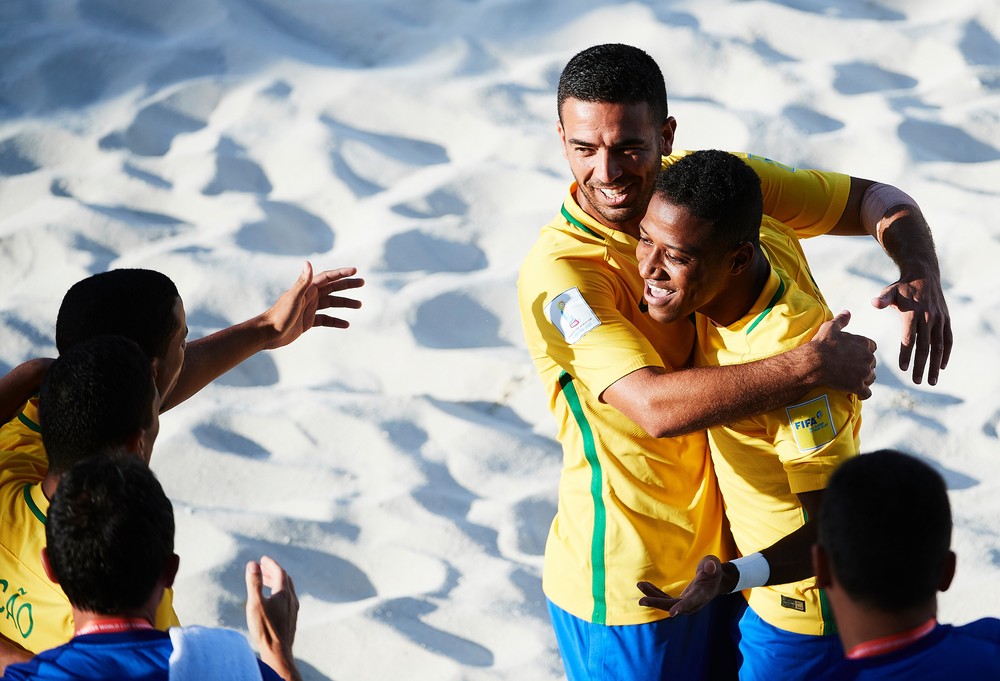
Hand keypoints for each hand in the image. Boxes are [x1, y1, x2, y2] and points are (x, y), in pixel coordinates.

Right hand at [246, 556, 300, 680]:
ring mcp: (293, 609)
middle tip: (261, 568)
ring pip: (287, 590)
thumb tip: (252, 564)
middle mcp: (292, 599)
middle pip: (284, 579)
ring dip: (276, 582)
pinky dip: (279, 592)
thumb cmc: (265, 628)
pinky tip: (271, 601)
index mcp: (284, 593)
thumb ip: (254, 583)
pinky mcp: (292, 618)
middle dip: (273, 571)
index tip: (262, 559)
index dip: (271, 563)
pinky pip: (287, 599)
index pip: (279, 572)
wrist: (278, 652)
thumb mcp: (255, 603)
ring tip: (264, 582)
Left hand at [262, 262, 363, 350]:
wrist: (268, 333)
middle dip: (347, 285)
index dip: (341, 273)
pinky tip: (346, 324)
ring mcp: (310, 309)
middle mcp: (310, 296)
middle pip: (333, 288)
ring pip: (332, 303)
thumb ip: (302, 282)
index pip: (328, 277)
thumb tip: (308, 262)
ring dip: (345, 303)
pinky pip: (326, 319)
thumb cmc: (279, 315)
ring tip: (359, 305)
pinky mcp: (309, 321)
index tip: (355, 271)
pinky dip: (336, 321)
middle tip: (362, 283)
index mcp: (308, 289)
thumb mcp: (293, 297)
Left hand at [637, 555, 727, 616]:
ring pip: (666, 603)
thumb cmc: (714, 571)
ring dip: (652, 596)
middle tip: (641, 601)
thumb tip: (709, 565)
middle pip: (672, 606)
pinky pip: (665, 599)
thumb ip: (712, 566)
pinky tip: (645, 585)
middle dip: (657, 603)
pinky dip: (655, 593)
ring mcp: (685, 604)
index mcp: (701, 594)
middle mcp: (692, 603)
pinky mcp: (680, 601)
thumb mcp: (714, 565)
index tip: (672, 613)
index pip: (690, 602)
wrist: (715, 582)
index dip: (681, 607)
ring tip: (640, 585)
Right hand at [810, 311, 876, 399]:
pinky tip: (856, 393)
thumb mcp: (830, 327)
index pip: (871, 347)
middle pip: (872, 363)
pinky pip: (866, 393)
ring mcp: (864, 373)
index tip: (853, 355)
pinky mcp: (858, 386)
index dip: (863, 351)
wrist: (813, 363)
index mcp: (864, 343)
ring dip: (864, 380)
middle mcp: (868, 358)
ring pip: (871, 378)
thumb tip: (847, 312)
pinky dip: (862, 393)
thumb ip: (841, 320)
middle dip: (864, 366)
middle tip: (851, 369)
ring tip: (852, 381)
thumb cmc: (821, 344)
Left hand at [872, 275, 951, 385]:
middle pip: (925, 346)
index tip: (902, 368)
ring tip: (931, 381)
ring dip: (936, 364)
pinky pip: (948, 339)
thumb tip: (873, 303)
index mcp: (913, 313)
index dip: (906, 353)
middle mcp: (928, 317)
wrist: (924, 274)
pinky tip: (942, 367)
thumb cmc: (902, 287)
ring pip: (938, 346)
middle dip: (920, 365)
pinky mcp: (946, 319)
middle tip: (916, 381)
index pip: (909, 337)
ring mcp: (939, 319)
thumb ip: (883, 299)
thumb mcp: (890, 290)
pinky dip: (946, 353)